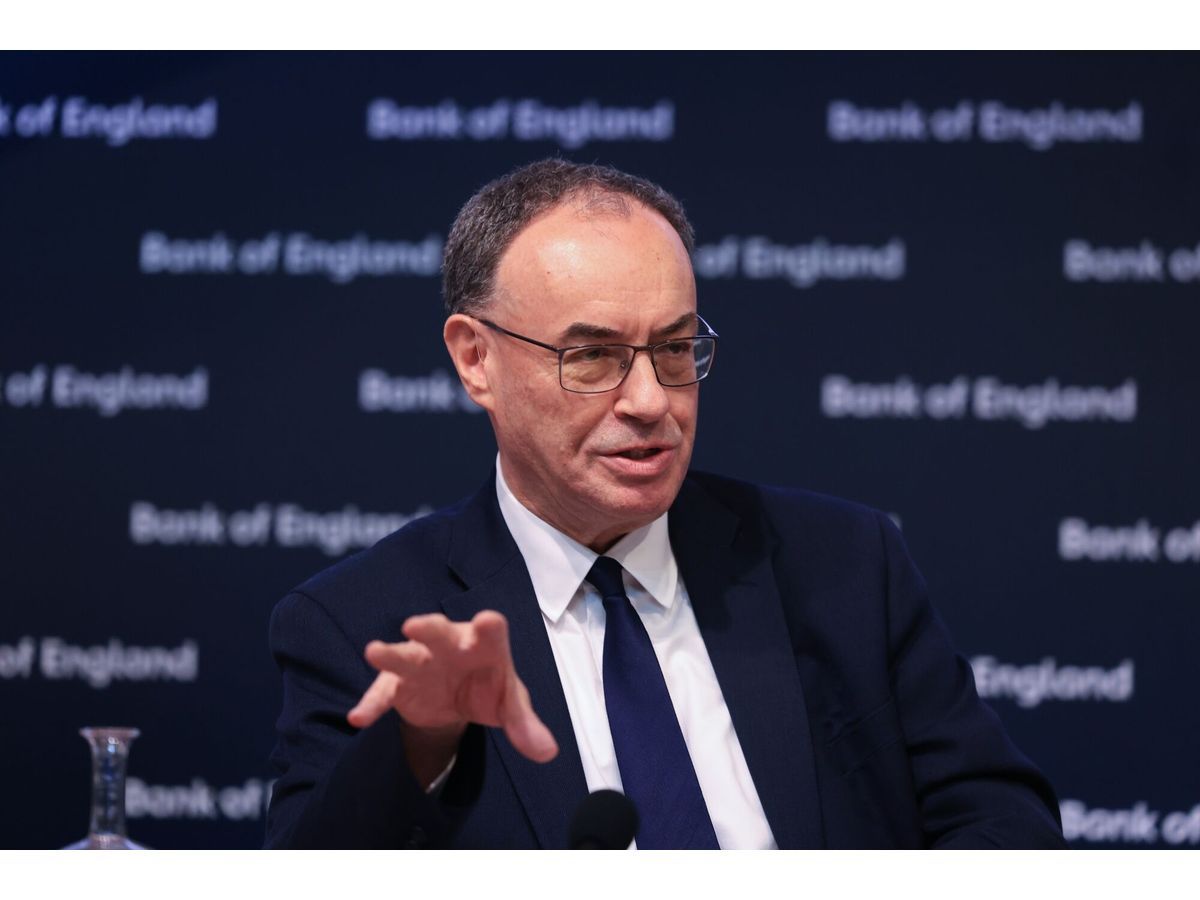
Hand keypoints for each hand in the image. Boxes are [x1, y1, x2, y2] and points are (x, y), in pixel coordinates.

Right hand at [347, 610, 558, 768]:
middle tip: (416, 625)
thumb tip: (548, 753)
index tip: (488, 621)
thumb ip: (525, 725)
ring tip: (374, 651)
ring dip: (391, 654)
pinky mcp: (398, 685)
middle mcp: (449, 646)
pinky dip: (371, 704)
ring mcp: (421, 663)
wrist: (457, 698)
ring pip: (404, 655)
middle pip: (440, 632)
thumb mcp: (509, 705)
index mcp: (484, 645)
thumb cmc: (488, 687)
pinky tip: (359, 717)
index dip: (489, 627)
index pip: (490, 632)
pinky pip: (382, 694)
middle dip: (430, 628)